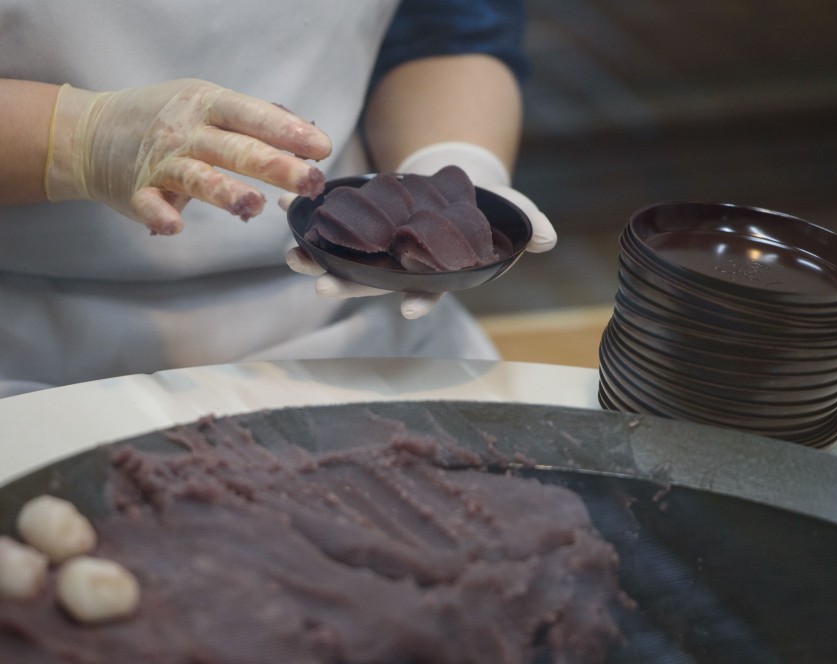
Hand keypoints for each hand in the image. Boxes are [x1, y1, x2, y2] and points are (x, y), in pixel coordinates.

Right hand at [44, 80, 331, 234]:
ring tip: (255, 206)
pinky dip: (161, 216)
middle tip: (310, 182)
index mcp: (208, 105)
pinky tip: (175, 226)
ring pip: (199, 178)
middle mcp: (186, 132)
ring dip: (226, 192)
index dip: (287, 132)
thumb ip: (252, 121)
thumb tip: (308, 135)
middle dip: (276, 166)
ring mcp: (161, 163)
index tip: (321, 148)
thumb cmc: (163, 119)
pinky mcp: (137, 192)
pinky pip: (151, 205)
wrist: (91, 133)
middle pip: (236, 150)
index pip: (253, 116)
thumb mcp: (205, 105)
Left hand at [283, 142, 556, 318]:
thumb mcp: (511, 211)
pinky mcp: (358, 224)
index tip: (404, 308)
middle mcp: (400, 268)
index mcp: (437, 272)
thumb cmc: (485, 207)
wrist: (456, 182)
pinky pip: (329, 225)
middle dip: (346, 286)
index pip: (427, 291)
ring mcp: (375, 249)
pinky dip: (307, 219)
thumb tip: (548, 238)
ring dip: (315, 260)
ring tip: (291, 256)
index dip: (417, 300)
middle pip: (371, 283)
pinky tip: (287, 208)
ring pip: (342, 261)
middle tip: (321, 287)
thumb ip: (528, 224)